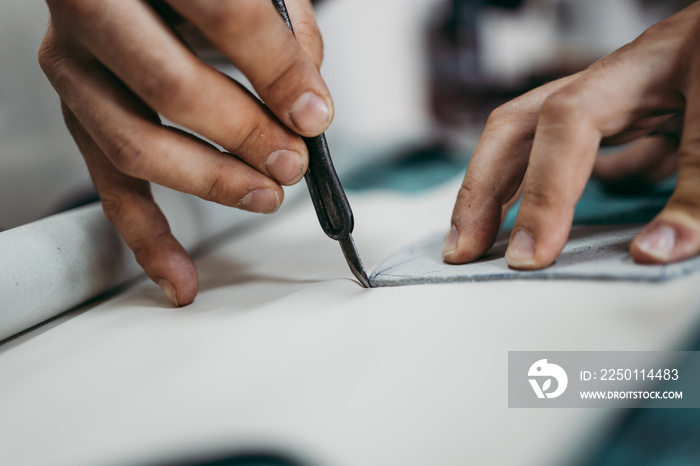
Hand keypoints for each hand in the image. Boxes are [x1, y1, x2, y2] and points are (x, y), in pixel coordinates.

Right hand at [39, 0, 331, 304]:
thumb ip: (284, 33)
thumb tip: (307, 107)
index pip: (226, 16)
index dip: (278, 72)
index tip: (315, 116)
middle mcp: (91, 8)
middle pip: (171, 89)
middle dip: (244, 135)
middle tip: (291, 162)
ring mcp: (75, 68)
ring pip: (135, 145)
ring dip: (211, 183)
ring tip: (266, 196)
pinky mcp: (80, 117)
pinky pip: (111, 188)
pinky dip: (148, 241)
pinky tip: (181, 282)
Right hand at [442, 2, 699, 269]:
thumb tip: (652, 254)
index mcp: (634, 71)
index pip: (566, 127)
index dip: (542, 192)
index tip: (530, 257)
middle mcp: (603, 82)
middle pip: (515, 125)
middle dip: (480, 188)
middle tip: (461, 250)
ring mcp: (602, 100)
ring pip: (521, 137)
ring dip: (491, 189)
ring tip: (472, 239)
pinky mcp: (614, 121)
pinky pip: (551, 150)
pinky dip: (526, 185)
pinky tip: (521, 217)